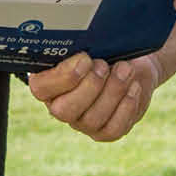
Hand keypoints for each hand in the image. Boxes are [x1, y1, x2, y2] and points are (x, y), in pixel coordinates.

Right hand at [27, 52, 161, 141]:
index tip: (86, 58)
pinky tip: (134, 87)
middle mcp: (60, 107)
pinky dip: (126, 107)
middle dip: (89, 87)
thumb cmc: (104, 49)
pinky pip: (113, 129)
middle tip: (104, 65)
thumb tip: (85, 43)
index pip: (41, 88)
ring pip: (92, 119)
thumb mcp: (90, 43)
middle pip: (64, 111)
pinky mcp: (105, 132)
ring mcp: (82, 123)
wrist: (130, 64)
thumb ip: (81, 46)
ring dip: (113, 91)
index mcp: (48, 83)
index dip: (63, 77)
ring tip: (126, 69)